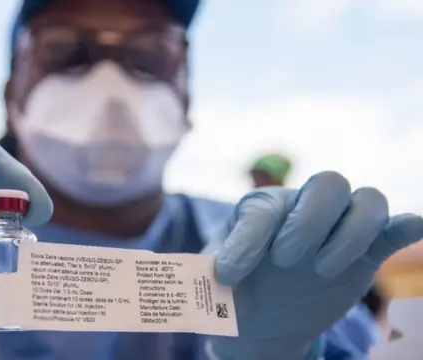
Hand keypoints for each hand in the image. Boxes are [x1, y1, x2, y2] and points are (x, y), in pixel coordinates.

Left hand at [210, 171, 422, 359]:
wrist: (261, 320)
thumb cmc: (233, 292)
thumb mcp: (212, 285)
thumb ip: (202, 275)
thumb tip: (188, 271)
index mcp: (261, 210)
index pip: (262, 211)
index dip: (246, 242)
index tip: (230, 277)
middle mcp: (303, 208)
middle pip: (327, 183)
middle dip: (309, 222)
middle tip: (286, 262)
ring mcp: (339, 228)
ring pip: (366, 200)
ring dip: (349, 234)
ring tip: (319, 270)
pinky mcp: (367, 252)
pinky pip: (393, 226)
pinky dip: (406, 224)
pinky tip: (412, 225)